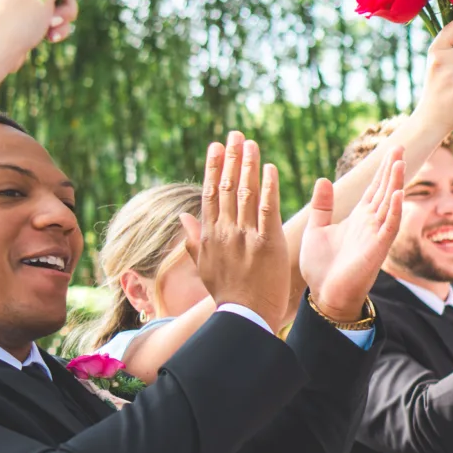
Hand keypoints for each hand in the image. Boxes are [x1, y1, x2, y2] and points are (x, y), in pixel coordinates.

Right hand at [179, 134, 289, 321]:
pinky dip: (269, 187)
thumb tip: (181, 217)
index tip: (215, 147)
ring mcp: (245, 236)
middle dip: (231, 158)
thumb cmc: (227, 294)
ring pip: (245, 193)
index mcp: (210, 236)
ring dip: (248, 165)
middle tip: (235, 134)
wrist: (245, 317)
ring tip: (251, 143)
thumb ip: (193, 240)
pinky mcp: (266, 243)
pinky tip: (270, 167)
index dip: (212, 168)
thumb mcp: (204, 267)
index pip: (209, 194)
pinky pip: (268, 209)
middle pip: (226, 187)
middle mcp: (225, 232)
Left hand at [299, 152, 402, 324]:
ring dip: (395, 183)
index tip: (390, 149)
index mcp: (358, 218)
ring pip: (390, 204)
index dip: (382, 169)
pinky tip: (398, 194)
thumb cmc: (321, 267)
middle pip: (385, 190)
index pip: (374, 188)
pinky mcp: (377, 250)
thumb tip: (322, 180)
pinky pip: (389, 227)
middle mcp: (370, 223)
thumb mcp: (316, 229)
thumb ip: (322, 207)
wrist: (324, 295)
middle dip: (392, 168)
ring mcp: (375, 236)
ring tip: (400, 161)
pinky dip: (395, 211)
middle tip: (400, 145)